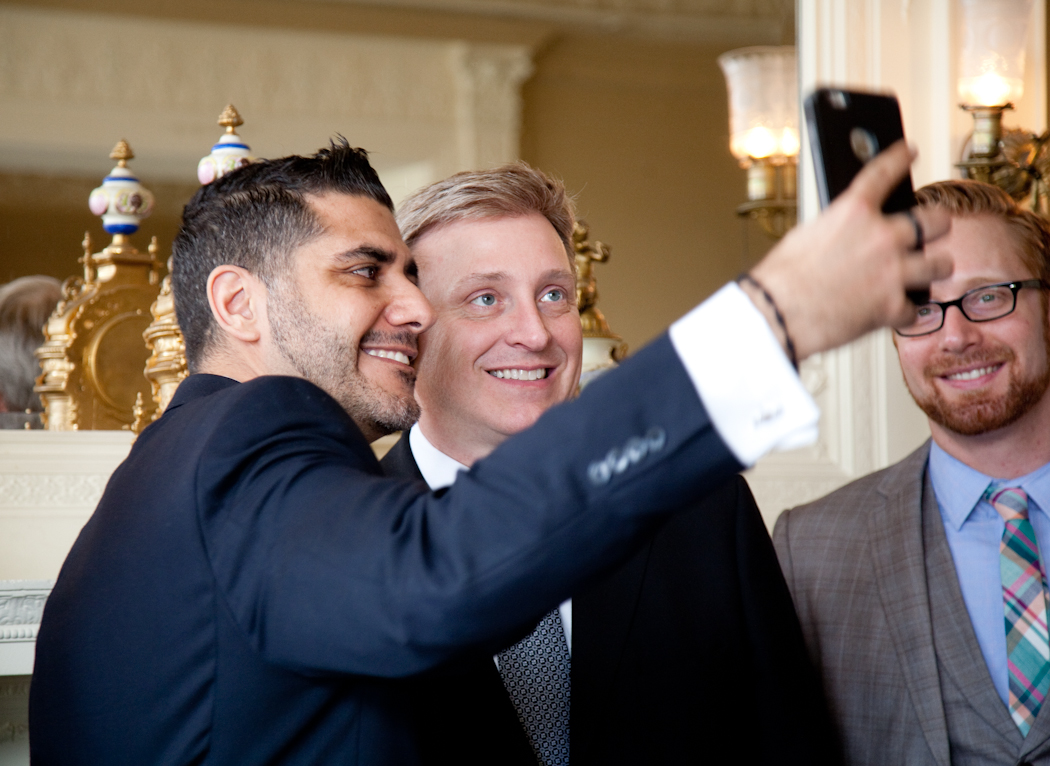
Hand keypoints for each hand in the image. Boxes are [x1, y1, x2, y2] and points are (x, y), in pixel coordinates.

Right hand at [748, 140, 951, 360]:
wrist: (776, 315)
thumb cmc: (781, 278)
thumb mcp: (806, 235)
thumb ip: (839, 227)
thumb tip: (854, 232)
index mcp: (854, 211)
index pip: (884, 172)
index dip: (898, 158)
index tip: (907, 152)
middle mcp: (882, 236)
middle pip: (935, 220)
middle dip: (935, 225)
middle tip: (932, 230)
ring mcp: (892, 272)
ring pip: (941, 264)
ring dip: (932, 268)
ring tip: (925, 273)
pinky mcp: (892, 307)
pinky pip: (916, 308)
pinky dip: (905, 311)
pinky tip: (895, 309)